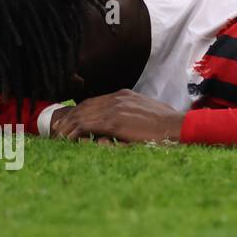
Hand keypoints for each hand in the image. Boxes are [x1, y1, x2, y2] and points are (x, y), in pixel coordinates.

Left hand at [50, 90, 184, 143]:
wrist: (178, 127)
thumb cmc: (169, 126)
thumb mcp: (150, 115)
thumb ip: (134, 117)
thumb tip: (128, 127)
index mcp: (125, 95)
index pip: (95, 101)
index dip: (81, 112)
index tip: (72, 123)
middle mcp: (117, 98)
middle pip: (84, 106)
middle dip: (69, 118)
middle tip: (58, 131)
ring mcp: (114, 108)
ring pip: (81, 115)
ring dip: (67, 127)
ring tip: (58, 138)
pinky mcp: (113, 121)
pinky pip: (86, 125)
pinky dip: (74, 132)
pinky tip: (67, 140)